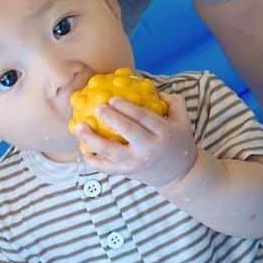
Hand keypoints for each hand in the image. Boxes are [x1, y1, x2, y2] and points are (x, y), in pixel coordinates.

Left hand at [76, 93, 197, 187]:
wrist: (180, 174)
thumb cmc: (179, 142)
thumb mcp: (183, 121)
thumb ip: (173, 102)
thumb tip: (153, 88)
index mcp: (163, 133)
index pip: (144, 117)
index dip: (127, 107)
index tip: (113, 98)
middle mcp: (149, 148)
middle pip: (127, 131)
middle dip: (110, 118)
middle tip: (97, 107)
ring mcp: (136, 162)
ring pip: (111, 151)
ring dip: (92, 139)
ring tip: (79, 126)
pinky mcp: (127, 172)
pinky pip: (106, 167)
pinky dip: (92, 160)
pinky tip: (82, 149)